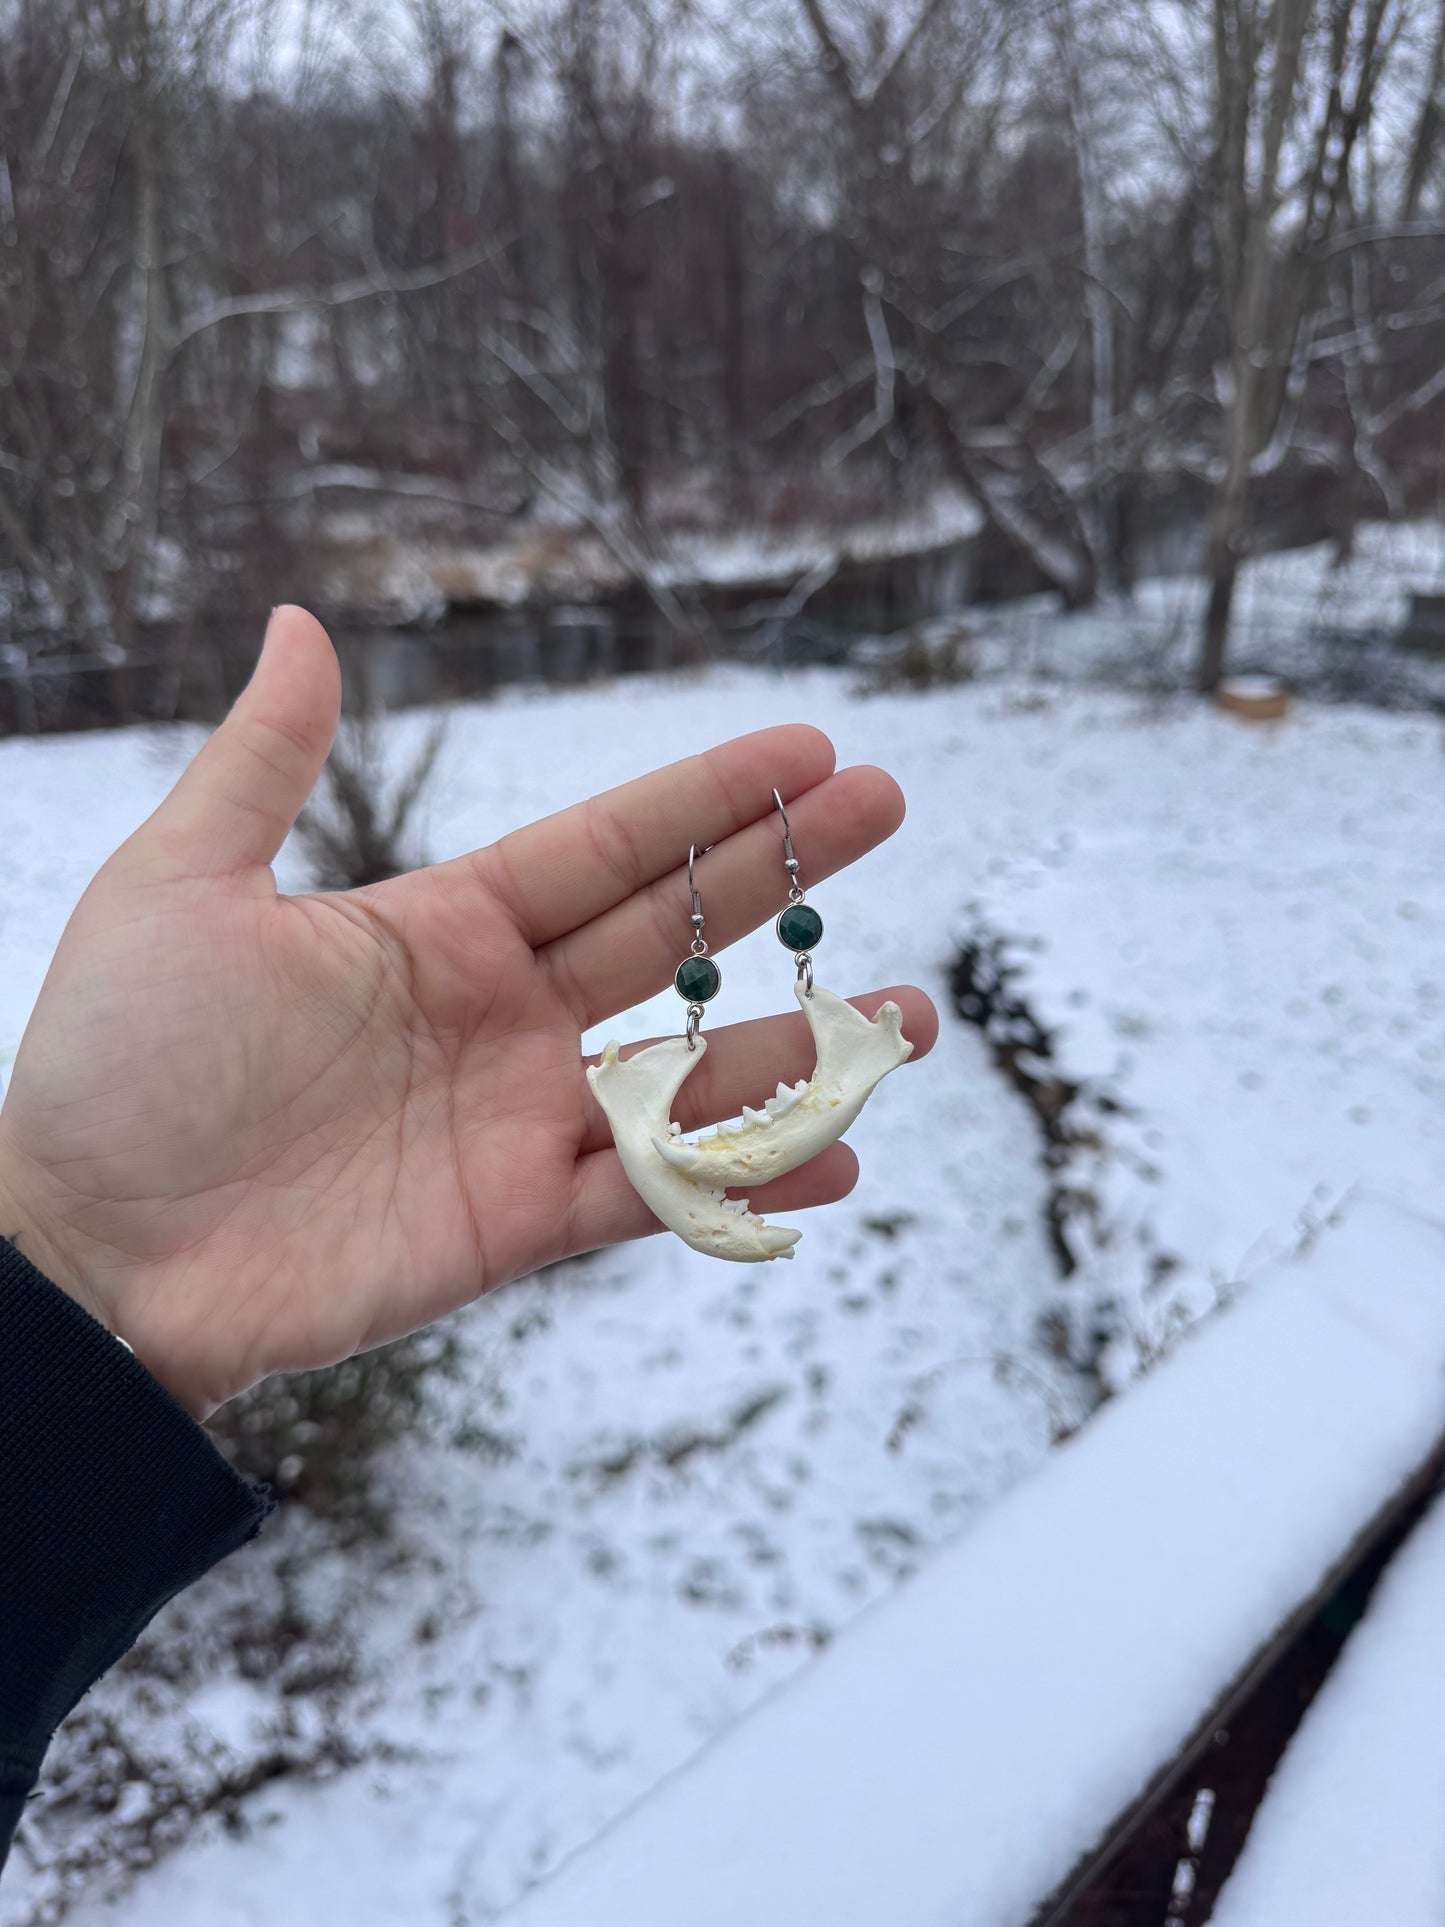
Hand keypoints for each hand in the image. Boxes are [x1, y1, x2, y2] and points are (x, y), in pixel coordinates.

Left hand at [0, 608, 935, 1416]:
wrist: (83, 1250)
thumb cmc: (117, 1062)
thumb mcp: (181, 884)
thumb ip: (265, 764)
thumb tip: (302, 623)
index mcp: (437, 929)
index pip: (605, 849)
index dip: (707, 799)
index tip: (809, 749)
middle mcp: (499, 1019)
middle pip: (673, 937)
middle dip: (780, 874)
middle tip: (889, 810)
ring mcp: (516, 1123)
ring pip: (688, 1074)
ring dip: (801, 1044)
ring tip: (910, 1013)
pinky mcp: (514, 1224)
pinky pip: (650, 1194)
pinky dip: (743, 1178)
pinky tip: (833, 1153)